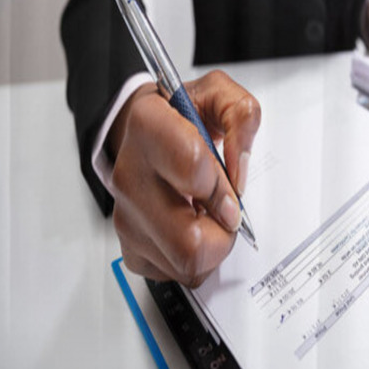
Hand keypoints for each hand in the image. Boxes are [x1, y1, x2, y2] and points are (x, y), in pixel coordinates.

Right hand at [107, 70, 260, 286]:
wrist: (146, 133)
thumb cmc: (183, 117)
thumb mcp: (220, 96)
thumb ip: (242, 116)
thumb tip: (239, 170)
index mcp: (149, 126)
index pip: (192, 168)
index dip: (222, 186)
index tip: (232, 189)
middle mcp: (130, 173)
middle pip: (188, 240)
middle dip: (222, 232)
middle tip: (225, 210)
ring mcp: (126, 214)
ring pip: (184, 263)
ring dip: (211, 245)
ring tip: (208, 215)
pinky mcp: (130, 245)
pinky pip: (174, 272)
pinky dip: (194, 257)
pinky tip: (191, 227)